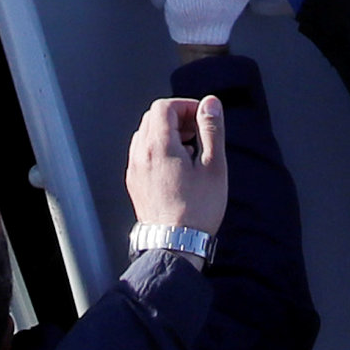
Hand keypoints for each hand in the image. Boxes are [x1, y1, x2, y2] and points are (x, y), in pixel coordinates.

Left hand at [125, 94, 230, 236]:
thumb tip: (211, 104)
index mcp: (158, 146)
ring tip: (190, 150)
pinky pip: (143, 153)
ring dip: (168, 133)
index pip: (164, 107)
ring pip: (146, 135)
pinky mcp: (135, 183)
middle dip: (178, 118)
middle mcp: (140, 154)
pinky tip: (178, 167)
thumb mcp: (214, 166)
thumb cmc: (196, 210)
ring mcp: (135, 169)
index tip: (202, 118)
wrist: (174, 245)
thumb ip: (212, 130)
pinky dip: (159, 149)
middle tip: (198, 132)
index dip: (186, 106)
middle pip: (153, 118)